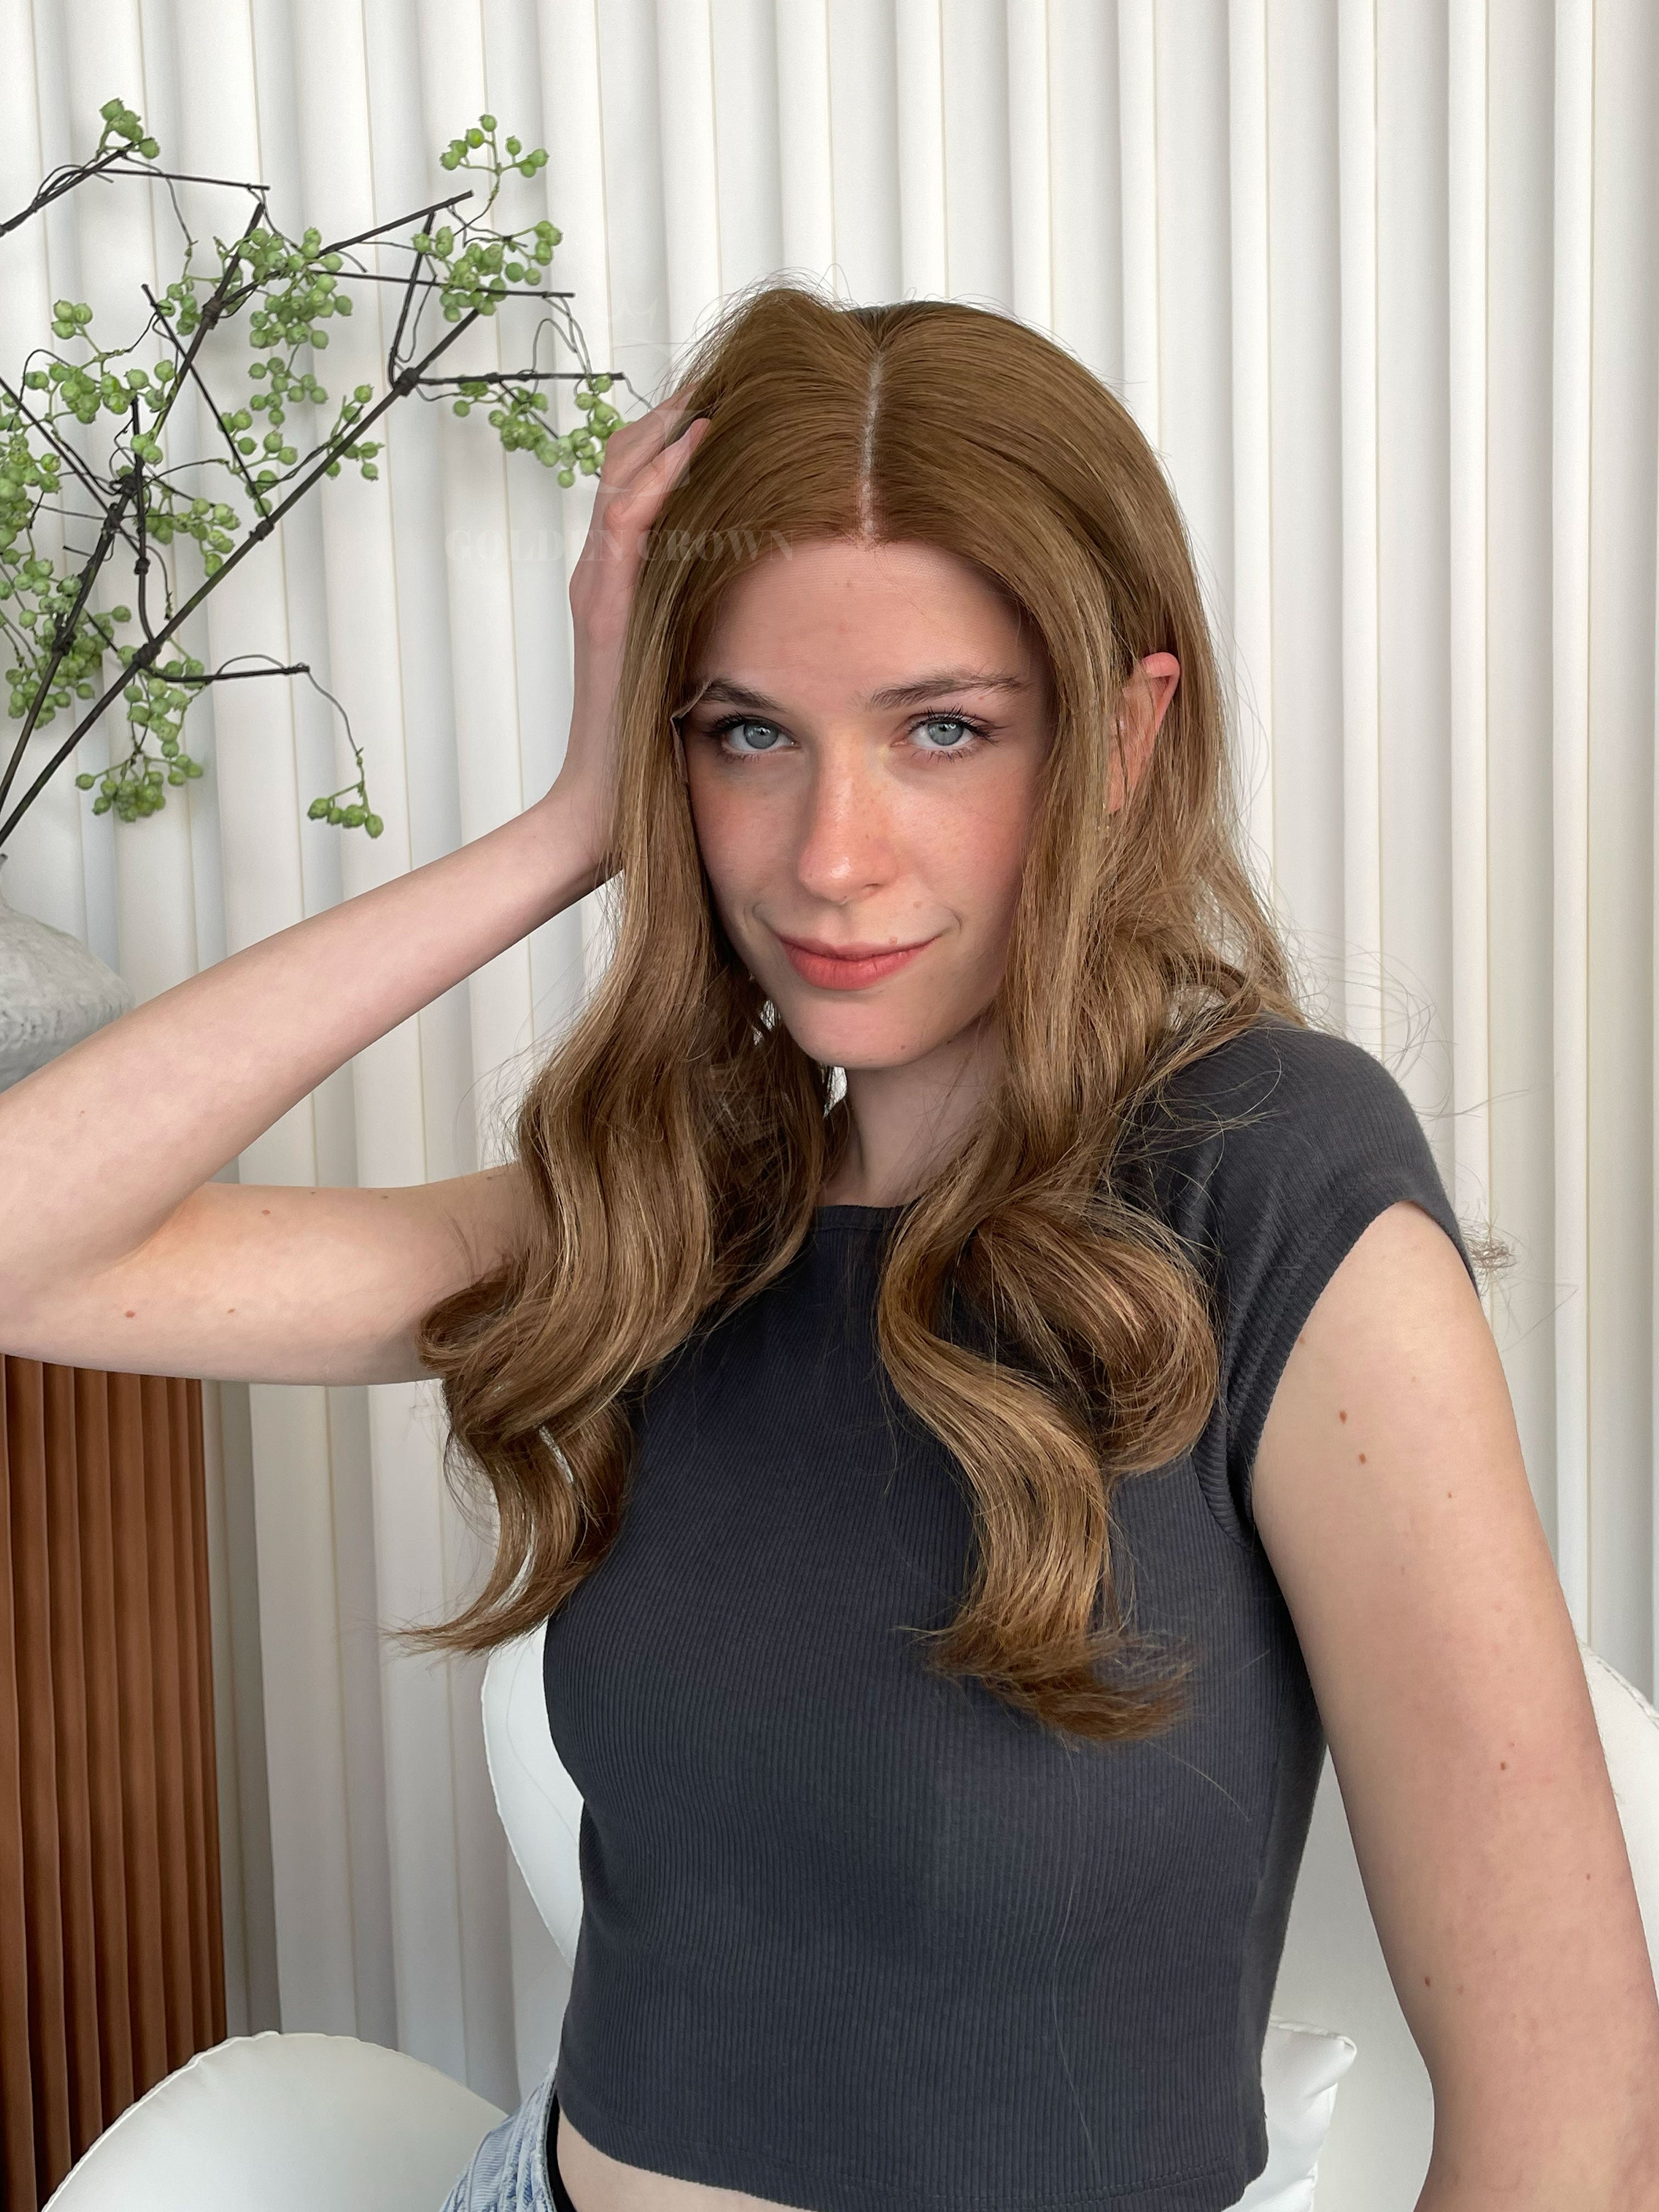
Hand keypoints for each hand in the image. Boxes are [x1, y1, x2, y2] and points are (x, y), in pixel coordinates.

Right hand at [548, 386, 710, 879]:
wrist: (604, 811)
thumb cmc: (656, 750)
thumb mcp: (697, 662)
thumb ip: (719, 617)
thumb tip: (779, 586)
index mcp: (625, 579)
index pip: (648, 477)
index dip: (686, 431)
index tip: (743, 399)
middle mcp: (605, 571)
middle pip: (632, 457)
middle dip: (681, 410)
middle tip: (738, 371)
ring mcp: (600, 585)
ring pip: (625, 474)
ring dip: (671, 425)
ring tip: (722, 383)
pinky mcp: (605, 608)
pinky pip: (626, 522)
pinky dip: (659, 476)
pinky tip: (699, 442)